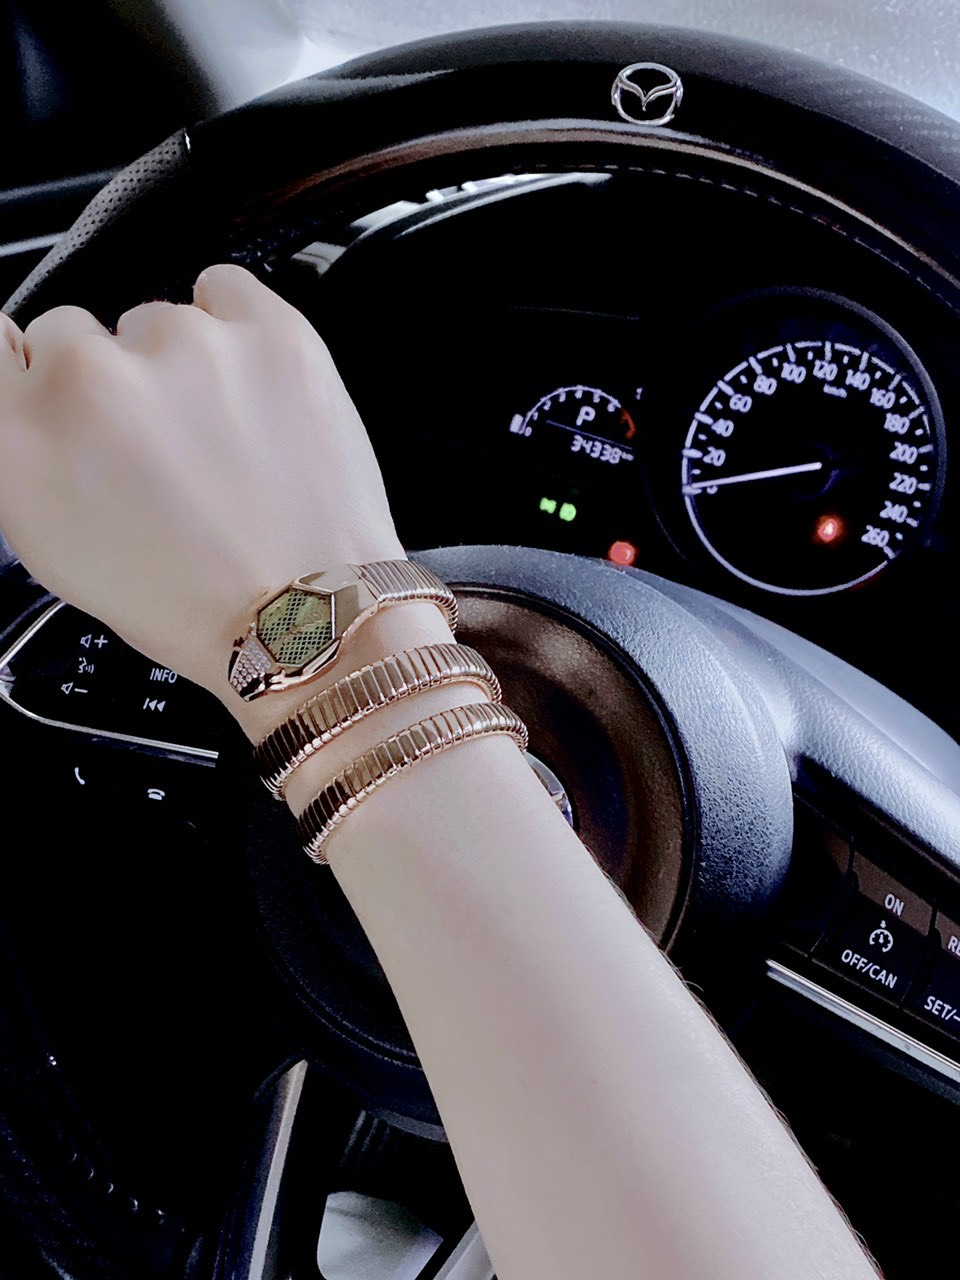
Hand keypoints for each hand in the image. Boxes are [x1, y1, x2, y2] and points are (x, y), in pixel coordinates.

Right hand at [0, 265, 404, 701]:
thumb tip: (23, 375)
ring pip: (156, 320)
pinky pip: (224, 288)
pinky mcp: (266, 332)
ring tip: (221, 444)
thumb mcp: (57, 541)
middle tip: (157, 450)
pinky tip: (249, 395)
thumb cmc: (188, 599)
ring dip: (180, 368)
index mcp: (20, 438)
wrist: (304, 618)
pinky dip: (234, 330)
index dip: (35, 378)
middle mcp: (90, 379)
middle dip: (108, 383)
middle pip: (71, 333)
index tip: (61, 397)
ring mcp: (182, 346)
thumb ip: (24, 444)